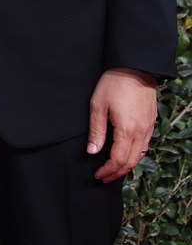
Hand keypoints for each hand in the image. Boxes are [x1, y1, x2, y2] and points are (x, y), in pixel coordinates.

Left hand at [87, 68, 156, 182]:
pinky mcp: (151, 121)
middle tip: (104, 178)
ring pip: (140, 155)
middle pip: (131, 162)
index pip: (118, 160)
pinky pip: (145, 145)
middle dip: (117, 173)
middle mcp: (141, 132)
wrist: (135, 66)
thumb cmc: (113, 83)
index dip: (107, 171)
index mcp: (126, 130)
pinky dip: (135, 155)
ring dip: (127, 166)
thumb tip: (92, 152)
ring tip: (114, 170)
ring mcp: (148, 127)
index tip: (97, 175)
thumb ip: (96, 131)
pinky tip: (126, 153)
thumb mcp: (97, 105)